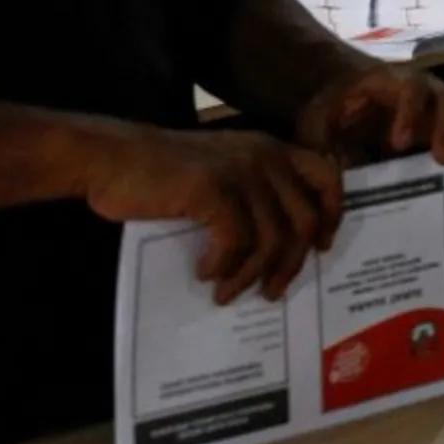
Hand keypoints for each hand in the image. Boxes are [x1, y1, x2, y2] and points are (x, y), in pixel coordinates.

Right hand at [81, 125, 343, 304]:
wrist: (112, 159)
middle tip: (272, 291)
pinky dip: (222, 265)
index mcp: (272, 150)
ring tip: (227, 293)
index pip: (327, 177)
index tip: (319, 247)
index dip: (332, 215)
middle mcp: (264, 156)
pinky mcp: (214, 189)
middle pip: (303, 220)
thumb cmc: (163, 175)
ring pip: (270, 239)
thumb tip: (282, 248)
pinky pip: (236, 242)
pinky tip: (205, 272)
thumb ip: (256, 193)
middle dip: (291, 264)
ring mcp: (240, 171)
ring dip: (250, 275)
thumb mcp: (223, 173)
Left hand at [296, 65, 443, 168]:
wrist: (341, 99)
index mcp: (389, 85)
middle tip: (443, 157)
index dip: (408, 116)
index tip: (400, 145)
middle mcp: (422, 89)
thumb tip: (331, 183)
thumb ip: (317, 146)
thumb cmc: (329, 112)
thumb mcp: (314, 125)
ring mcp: (442, 102)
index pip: (407, 93)